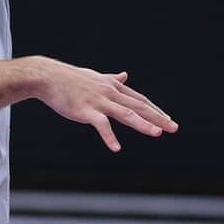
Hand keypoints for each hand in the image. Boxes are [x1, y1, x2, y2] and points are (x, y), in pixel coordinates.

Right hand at [30, 55, 177, 152]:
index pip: (140, 99)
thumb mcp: (97, 77)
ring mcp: (99, 101)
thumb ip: (112, 78)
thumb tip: (125, 74)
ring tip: (157, 134)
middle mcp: (110, 92)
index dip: (155, 110)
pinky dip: (109, 136)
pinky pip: (101, 124)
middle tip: (173, 127)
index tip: (168, 120)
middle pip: (139, 106)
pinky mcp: (86, 110)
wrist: (49, 77)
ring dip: (142, 124)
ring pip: (125, 113)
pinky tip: (116, 148)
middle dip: (157, 117)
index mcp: (114, 86)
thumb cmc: (72, 79)